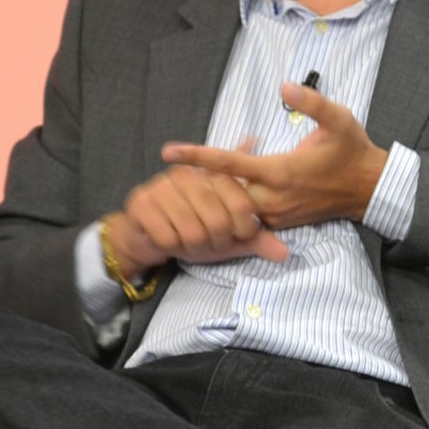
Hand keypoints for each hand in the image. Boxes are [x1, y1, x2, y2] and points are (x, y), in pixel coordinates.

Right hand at [107, 159, 288, 276]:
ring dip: (193, 246)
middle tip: (208, 240)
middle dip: (216, 241)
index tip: (236, 233)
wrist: (147, 236)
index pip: (243, 204)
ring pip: (193, 233)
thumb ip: (256, 240)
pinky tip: (169, 240)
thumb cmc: (193, 232)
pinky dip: (172, 247)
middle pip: (219, 222)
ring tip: (188, 239)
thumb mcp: (229, 236)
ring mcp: (163, 187)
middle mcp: (189, 175)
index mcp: (214, 175)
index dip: (244, 228)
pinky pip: (169, 238)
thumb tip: (285, 253)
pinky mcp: (143, 203)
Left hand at [161, 82, 387, 231]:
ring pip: (232, 206)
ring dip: (215, 190)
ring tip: (197, 175)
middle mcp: (273, 198)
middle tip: (178, 164)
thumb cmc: (352, 151)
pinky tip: (227, 185)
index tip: (169, 152)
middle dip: (198, 179)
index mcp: (280, 172)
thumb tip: (284, 87)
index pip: (228, 164)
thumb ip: (311, 101)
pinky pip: (246, 213)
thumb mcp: (339, 118)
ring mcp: (276, 213)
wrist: (370, 189)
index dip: (197, 156)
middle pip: (221, 191)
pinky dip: (232, 200)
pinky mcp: (280, 221)